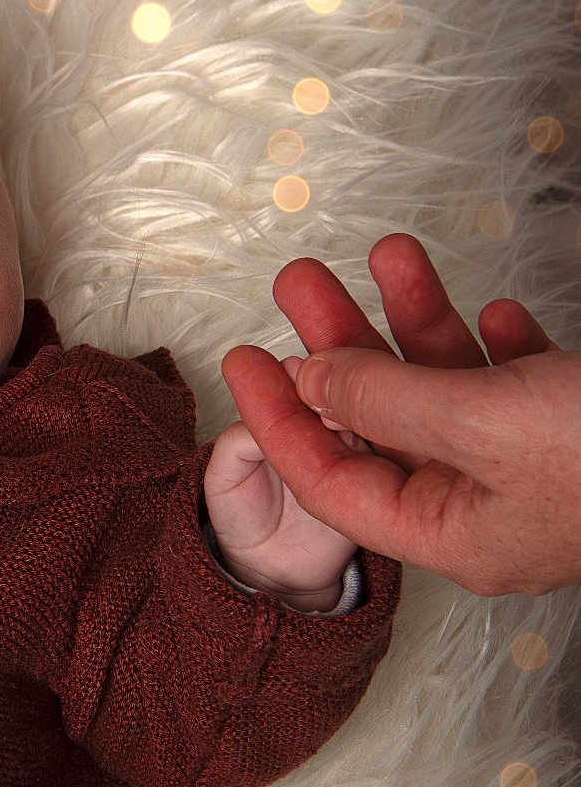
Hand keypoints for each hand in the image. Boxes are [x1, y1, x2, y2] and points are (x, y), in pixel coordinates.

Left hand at [220, 232, 573, 596]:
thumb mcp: (482, 422)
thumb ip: (386, 398)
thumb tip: (309, 375)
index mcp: (451, 535)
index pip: (330, 478)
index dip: (278, 415)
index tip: (240, 353)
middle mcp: (484, 508)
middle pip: (383, 422)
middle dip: (342, 344)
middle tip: (299, 277)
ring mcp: (535, 471)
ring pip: (448, 389)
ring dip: (416, 319)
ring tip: (386, 252)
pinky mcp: (579, 430)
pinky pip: (517, 384)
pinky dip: (495, 344)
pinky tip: (488, 310)